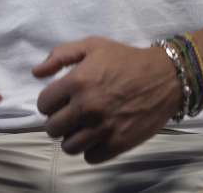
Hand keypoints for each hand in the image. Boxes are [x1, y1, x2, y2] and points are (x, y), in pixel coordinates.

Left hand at [33, 36, 180, 163]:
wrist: (166, 77)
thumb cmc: (126, 59)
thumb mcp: (93, 46)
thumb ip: (61, 55)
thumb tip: (36, 73)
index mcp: (77, 81)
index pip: (43, 105)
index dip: (50, 102)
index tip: (61, 100)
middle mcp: (87, 107)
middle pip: (52, 129)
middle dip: (59, 121)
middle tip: (72, 114)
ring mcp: (102, 128)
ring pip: (68, 146)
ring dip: (73, 137)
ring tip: (84, 127)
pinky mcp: (117, 144)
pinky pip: (90, 157)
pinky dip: (92, 149)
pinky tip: (99, 135)